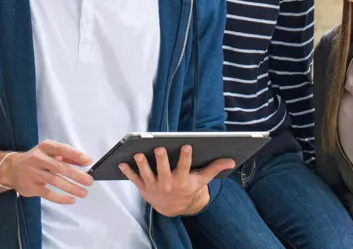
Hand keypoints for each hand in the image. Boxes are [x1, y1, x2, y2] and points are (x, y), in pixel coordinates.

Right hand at [0, 140, 94, 203]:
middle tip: (89, 181)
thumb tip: (85, 162)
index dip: (76, 155)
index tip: (89, 161)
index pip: (62, 150)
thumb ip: (67, 157)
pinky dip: (61, 198)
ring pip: (55, 181)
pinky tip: (71, 199)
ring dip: (71, 188)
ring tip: (83, 192)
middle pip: (60, 167)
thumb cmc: (36, 159)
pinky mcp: (31, 187)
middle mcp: (38, 159)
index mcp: (45, 147)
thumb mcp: (49, 153)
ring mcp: (33, 173)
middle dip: (77, 175)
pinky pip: (48, 193)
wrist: (11, 168)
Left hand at [118, 145, 234, 216]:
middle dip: (161, 160)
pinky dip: (127, 171)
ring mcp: (154, 185)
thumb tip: (231, 160)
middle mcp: (167, 183)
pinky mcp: (143, 187)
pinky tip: (121, 162)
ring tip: (138, 154)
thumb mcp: (201, 180)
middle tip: (159, 148)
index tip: (186, 146)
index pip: (184, 167)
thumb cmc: (187, 188)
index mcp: (182, 180)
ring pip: (147, 174)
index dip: (185, 157)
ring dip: (142, 164)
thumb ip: (214, 169)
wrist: (172, 207)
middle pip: (164, 170)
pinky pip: (134, 178)